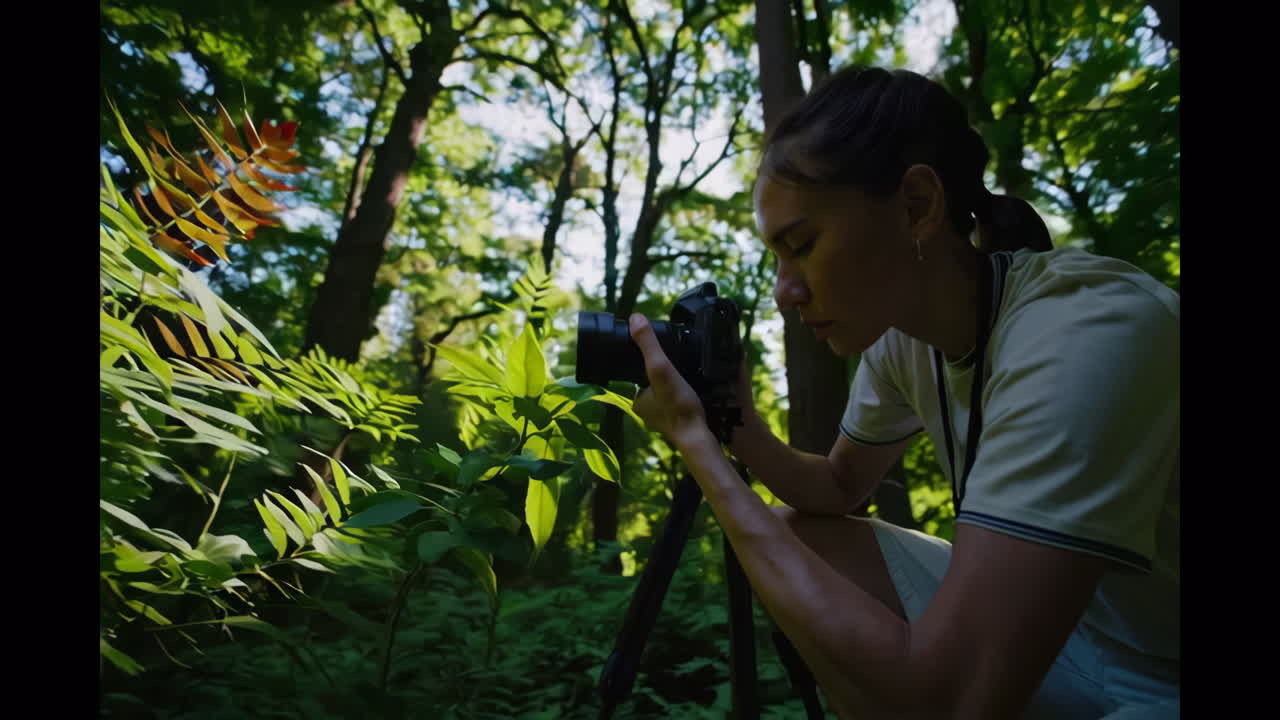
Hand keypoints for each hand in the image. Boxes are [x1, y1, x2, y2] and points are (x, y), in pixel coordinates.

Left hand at [629, 313, 714, 449]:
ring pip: (667, 391)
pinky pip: (679, 401)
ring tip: (688, 372)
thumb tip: (635, 318)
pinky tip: (695, 388)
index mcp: (637, 399)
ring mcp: (663, 418)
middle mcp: (646, 410)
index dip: (650, 359)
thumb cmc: (678, 405)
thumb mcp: (661, 368)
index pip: (638, 371)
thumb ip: (648, 344)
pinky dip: (685, 393)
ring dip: (677, 381)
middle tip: (679, 360)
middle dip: (666, 370)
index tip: (664, 351)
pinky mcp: (679, 422)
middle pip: (654, 380)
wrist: (700, 436)